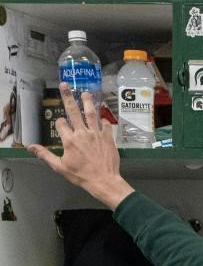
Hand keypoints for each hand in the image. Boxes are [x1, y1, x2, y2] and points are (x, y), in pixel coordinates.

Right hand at [31, 92, 132, 208]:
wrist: (104, 180)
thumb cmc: (81, 175)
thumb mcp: (59, 167)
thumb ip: (45, 155)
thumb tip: (31, 147)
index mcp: (69, 140)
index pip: (61, 123)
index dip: (59, 122)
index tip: (61, 124)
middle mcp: (83, 133)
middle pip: (74, 111)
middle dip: (68, 97)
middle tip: (65, 85)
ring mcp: (97, 134)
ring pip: (92, 114)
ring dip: (88, 102)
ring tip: (86, 93)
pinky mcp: (109, 137)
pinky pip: (106, 124)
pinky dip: (103, 120)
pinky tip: (101, 118)